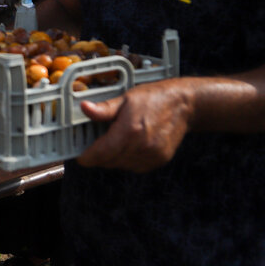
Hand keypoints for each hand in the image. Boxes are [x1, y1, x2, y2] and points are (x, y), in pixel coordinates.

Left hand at [75, 79, 193, 172]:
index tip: (81, 157)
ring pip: (122, 165)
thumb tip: (84, 108)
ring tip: (114, 142)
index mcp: (130, 130)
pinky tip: (129, 146)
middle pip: (110, 161)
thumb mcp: (126, 98)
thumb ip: (104, 109)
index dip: (88, 157)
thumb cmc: (154, 98)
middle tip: (95, 146)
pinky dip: (128, 160)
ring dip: (113, 158)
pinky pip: (136, 166)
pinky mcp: (159, 160)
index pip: (102, 153)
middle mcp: (141, 146)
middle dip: (99, 156)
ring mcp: (152, 155)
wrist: (183, 104)